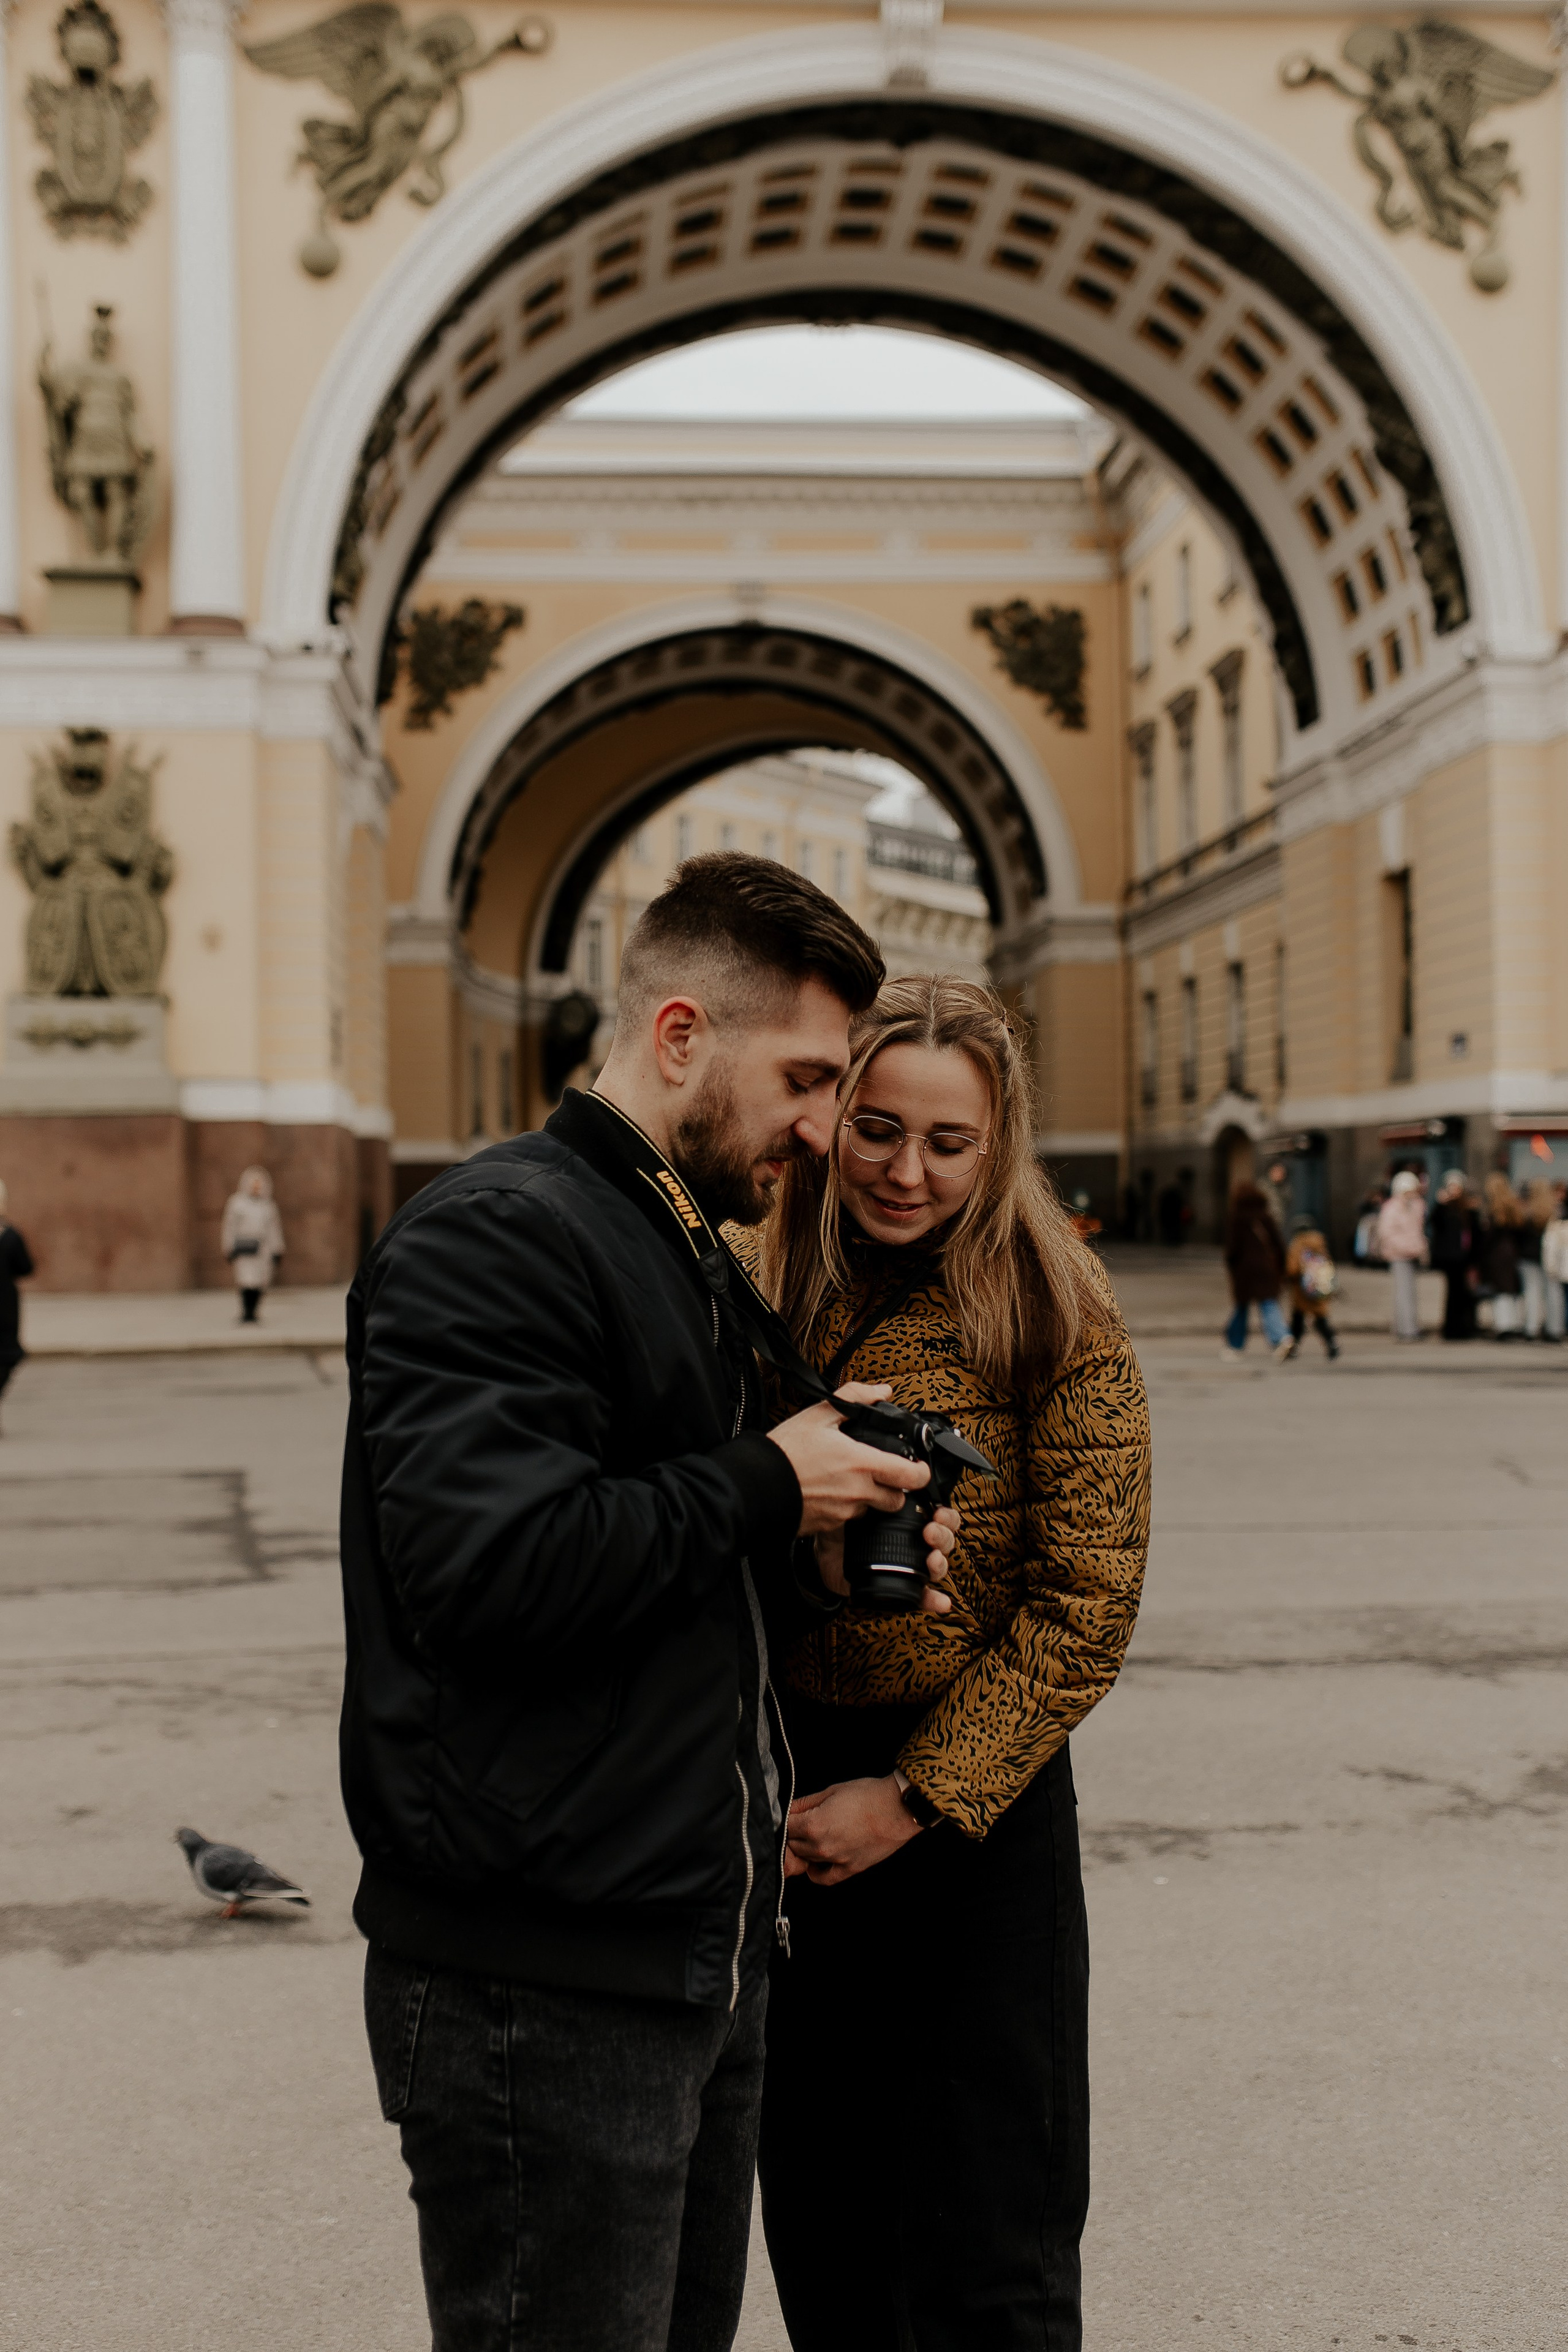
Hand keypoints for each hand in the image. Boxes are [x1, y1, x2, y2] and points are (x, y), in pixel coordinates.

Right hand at [768, 1381, 931, 1537]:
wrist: (754, 1485)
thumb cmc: (785, 1450)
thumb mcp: (819, 1414)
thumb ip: (855, 1398)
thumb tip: (882, 1391)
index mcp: (862, 1464)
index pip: (912, 1477)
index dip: (921, 1473)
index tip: (917, 1468)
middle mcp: (858, 1493)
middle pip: (897, 1500)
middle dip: (894, 1489)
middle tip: (881, 1474)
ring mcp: (844, 1514)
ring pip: (871, 1511)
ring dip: (867, 1499)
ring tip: (846, 1481)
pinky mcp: (828, 1528)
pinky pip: (847, 1520)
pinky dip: (844, 1509)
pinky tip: (827, 1493)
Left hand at [783, 1776, 920, 1883]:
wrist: (897, 1808)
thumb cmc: (867, 1795)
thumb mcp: (831, 1791)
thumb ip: (806, 1803)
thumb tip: (789, 1809)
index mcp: (813, 1825)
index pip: (785, 1827)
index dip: (785, 1818)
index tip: (790, 1814)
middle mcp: (820, 1847)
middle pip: (792, 1845)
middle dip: (792, 1833)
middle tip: (801, 1821)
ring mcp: (835, 1860)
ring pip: (805, 1859)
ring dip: (803, 1848)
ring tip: (812, 1834)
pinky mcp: (849, 1869)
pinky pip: (823, 1878)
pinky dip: (815, 1872)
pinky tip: (816, 1861)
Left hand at [815, 1502, 958, 1615]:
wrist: (824, 1554)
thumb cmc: (844, 1525)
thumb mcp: (858, 1504)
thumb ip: (872, 1492)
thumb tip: (887, 1478)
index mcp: (911, 1521)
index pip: (941, 1517)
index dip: (946, 1516)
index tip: (937, 1513)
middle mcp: (916, 1543)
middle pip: (945, 1540)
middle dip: (943, 1536)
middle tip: (930, 1532)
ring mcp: (910, 1567)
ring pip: (938, 1566)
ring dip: (941, 1563)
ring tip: (932, 1559)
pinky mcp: (900, 1589)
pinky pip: (921, 1596)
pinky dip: (933, 1601)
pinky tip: (941, 1602)